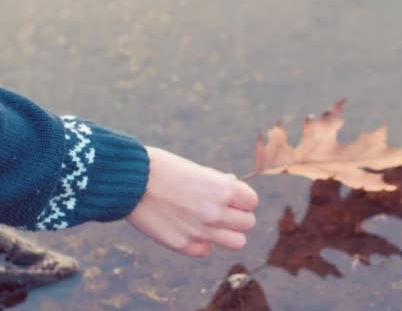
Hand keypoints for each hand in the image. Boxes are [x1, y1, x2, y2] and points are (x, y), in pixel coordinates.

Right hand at [126, 146, 258, 256]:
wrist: (130, 181)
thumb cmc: (163, 169)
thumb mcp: (197, 170)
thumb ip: (219, 183)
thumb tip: (234, 187)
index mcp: (223, 190)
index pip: (252, 202)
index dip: (242, 199)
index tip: (231, 197)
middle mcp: (216, 212)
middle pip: (248, 223)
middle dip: (237, 216)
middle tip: (221, 210)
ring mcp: (201, 231)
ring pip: (237, 242)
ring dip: (227, 234)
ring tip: (212, 224)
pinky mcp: (183, 245)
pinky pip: (205, 251)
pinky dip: (200, 244)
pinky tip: (187, 229)